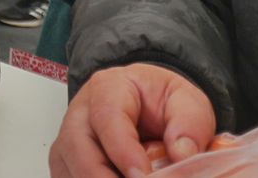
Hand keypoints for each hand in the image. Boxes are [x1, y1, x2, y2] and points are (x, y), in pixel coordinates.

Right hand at [48, 64, 215, 177]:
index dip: (124, 152)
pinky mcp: (67, 167)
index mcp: (107, 88)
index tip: (144, 176)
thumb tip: (182, 154)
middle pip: (79, 152)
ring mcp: (69, 143)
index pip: (107, 118)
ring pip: (73, 173)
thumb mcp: (186, 101)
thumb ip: (190, 124)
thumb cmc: (159, 103)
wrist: (145, 107)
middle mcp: (80, 115)